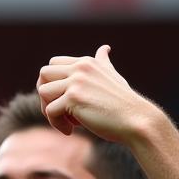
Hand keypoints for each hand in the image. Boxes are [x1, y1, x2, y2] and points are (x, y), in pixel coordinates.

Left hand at [37, 45, 168, 143]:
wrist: (136, 120)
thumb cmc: (122, 102)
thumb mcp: (112, 77)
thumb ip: (102, 63)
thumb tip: (104, 48)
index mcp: (87, 62)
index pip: (53, 64)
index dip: (51, 83)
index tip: (62, 99)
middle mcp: (81, 68)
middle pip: (43, 74)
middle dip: (45, 94)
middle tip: (57, 110)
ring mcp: (77, 81)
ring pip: (42, 92)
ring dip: (49, 110)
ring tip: (66, 121)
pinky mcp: (73, 97)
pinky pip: (49, 111)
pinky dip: (56, 124)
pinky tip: (70, 130)